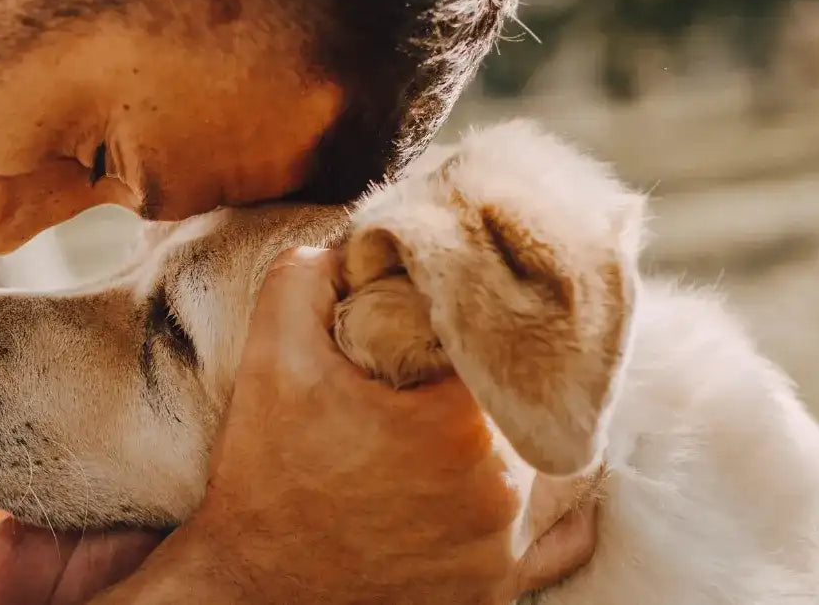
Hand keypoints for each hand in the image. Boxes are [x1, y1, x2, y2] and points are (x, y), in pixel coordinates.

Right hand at [123, 247, 520, 603]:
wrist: (254, 594)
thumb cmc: (266, 484)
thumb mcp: (271, 362)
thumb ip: (305, 279)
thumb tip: (350, 248)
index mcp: (463, 427)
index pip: (506, 339)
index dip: (479, 312)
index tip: (449, 305)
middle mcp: (505, 491)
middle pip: (535, 398)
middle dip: (501, 371)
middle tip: (457, 356)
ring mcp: (507, 548)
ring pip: (558, 462)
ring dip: (529, 429)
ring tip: (482, 407)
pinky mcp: (499, 589)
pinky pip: (563, 540)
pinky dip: (557, 506)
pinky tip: (528, 475)